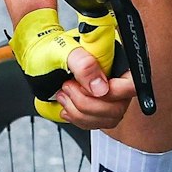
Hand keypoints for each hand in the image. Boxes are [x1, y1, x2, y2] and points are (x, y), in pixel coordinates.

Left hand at [10, 7, 132, 126]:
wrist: (39, 54)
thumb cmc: (52, 47)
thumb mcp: (63, 50)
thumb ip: (83, 64)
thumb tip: (101, 88)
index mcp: (115, 59)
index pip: (132, 83)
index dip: (114, 92)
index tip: (89, 88)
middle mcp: (118, 78)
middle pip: (118, 106)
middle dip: (87, 103)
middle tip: (67, 87)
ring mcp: (112, 94)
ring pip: (109, 118)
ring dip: (80, 112)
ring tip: (63, 96)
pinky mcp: (100, 106)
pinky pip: (98, 124)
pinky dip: (79, 119)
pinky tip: (67, 107)